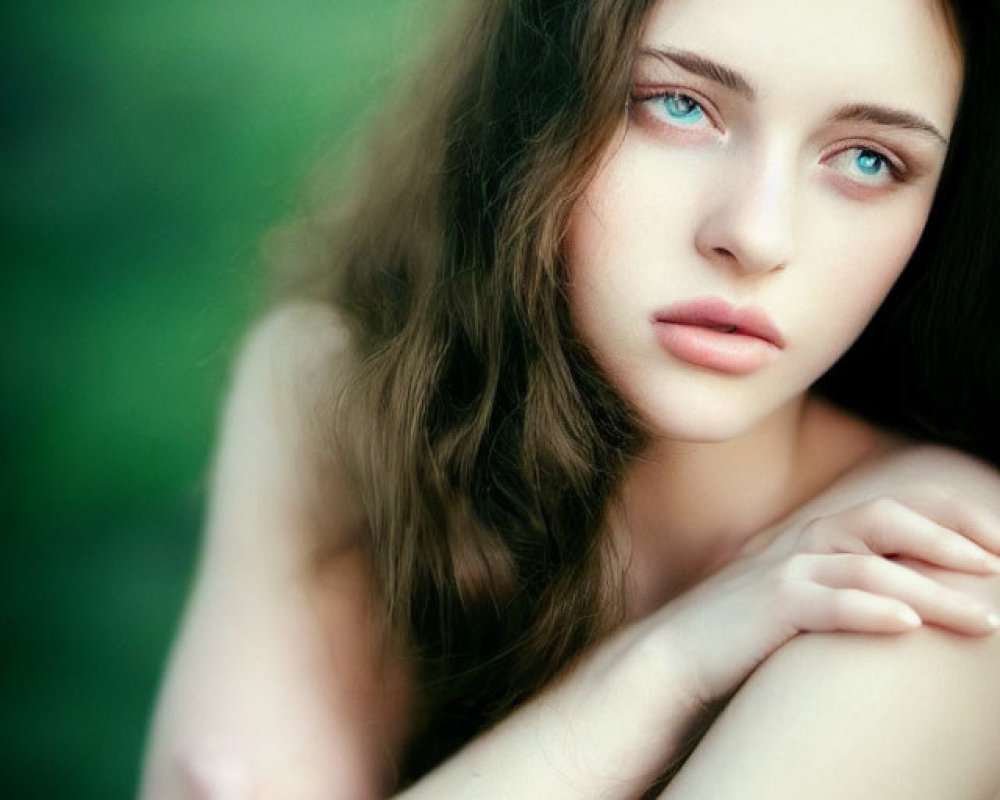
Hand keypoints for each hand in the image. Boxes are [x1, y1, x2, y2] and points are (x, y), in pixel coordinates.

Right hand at [632, 484, 999, 708]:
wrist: (679, 651)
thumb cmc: (749, 628)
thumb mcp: (805, 593)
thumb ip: (849, 579)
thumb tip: (918, 592)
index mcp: (821, 533)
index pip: (896, 505)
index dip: (952, 515)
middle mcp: (806, 540)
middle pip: (887, 519)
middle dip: (951, 539)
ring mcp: (786, 569)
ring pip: (869, 565)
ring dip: (932, 590)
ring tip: (981, 617)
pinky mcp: (769, 604)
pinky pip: (827, 602)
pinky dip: (870, 610)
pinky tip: (907, 625)